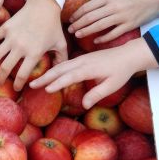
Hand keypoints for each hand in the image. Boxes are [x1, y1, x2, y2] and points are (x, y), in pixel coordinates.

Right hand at [0, 0, 66, 90]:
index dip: (18, 84)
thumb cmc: (53, 25)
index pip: (22, 75)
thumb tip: (60, 73)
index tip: (16, 88)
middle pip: (5, 68)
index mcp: (34, 53)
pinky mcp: (5, 28)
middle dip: (0, 79)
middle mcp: (21, 47)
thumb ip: (61, 59)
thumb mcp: (60, 43)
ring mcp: (11, 37)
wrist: (44, 5)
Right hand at [30, 38, 158, 108]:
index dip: (58, 83)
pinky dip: (54, 69)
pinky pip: (64, 64)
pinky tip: (48, 75)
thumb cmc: (121, 71)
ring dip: (47, 73)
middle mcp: (82, 62)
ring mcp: (80, 59)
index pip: (70, 76)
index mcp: (89, 68)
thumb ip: (97, 94)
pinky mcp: (80, 58)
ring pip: (60, 66)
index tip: (46, 89)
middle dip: (45, 77)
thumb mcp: (112, 85)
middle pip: (60, 69)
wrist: (127, 54)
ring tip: (35, 81)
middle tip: (31, 85)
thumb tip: (84, 105)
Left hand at [68, 0, 158, 42]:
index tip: (71, 19)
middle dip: (78, 24)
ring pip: (99, 26)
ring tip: (78, 35)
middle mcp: (114, 6)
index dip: (77, 14)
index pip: (88, 6)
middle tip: (70, 29)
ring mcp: (122, 16)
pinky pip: (113, 34)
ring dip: (87, 31)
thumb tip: (88, 9)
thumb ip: (104, 0)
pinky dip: (103, 38)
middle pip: (90, 17)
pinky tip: (96, 41)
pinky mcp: (129, 25)